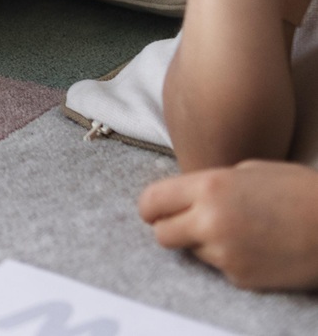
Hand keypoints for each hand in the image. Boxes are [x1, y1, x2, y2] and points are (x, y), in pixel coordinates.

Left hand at [140, 161, 317, 290]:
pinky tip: (256, 247)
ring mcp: (226, 254)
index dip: (151, 207)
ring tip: (238, 230)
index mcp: (208, 187)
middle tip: (188, 223)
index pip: (151, 202)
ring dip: (203, 244)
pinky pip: (221, 268)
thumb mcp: (248, 171)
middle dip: (170, 228)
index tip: (155, 210)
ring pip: (192, 252)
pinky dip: (230, 260)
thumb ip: (210, 184)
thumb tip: (186, 196)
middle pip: (162, 234)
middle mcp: (210, 222)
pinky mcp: (242, 278)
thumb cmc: (299, 191)